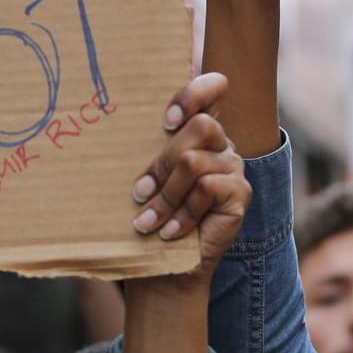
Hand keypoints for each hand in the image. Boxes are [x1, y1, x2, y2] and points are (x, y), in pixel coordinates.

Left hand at [131, 73, 251, 277]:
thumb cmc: (151, 216)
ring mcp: (233, 167)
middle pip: (200, 125)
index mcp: (197, 130)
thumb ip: (148, 146)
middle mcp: (220, 144)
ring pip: (193, 161)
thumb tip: (111, 116)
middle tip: (139, 192)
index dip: (193, 93)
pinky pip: (207, 188)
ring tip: (147, 221)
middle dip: (162, 162)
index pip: (212, 87)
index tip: (166, 121)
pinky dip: (183, 214)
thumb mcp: (146, 176)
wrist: (166, 265)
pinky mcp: (240, 193)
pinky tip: (171, 232)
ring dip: (166, 195)